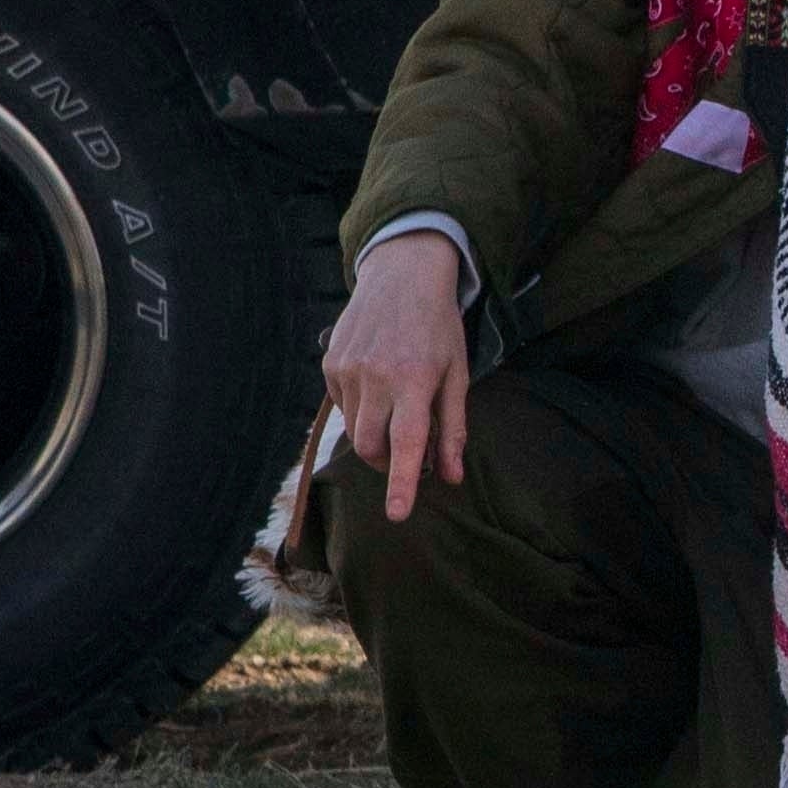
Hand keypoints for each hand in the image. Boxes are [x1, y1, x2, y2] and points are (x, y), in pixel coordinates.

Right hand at [318, 230, 474, 525]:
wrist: (402, 273)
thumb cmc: (438, 326)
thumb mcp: (457, 373)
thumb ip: (453, 428)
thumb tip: (451, 477)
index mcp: (414, 378)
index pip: (407, 442)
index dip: (403, 482)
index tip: (398, 514)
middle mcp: (375, 375)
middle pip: (371, 447)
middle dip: (388, 463)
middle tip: (409, 455)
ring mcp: (347, 368)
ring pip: (355, 429)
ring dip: (375, 434)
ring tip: (396, 405)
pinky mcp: (330, 363)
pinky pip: (343, 406)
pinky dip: (361, 409)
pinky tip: (378, 382)